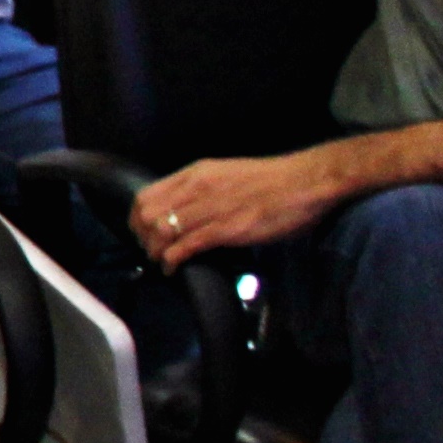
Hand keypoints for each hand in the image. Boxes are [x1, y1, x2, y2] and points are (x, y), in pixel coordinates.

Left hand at [130, 150, 342, 267]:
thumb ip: (202, 189)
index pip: (146, 196)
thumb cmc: (272, 181)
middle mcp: (197, 188)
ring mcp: (211, 208)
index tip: (140, 232)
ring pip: (163, 232)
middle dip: (142, 237)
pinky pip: (186, 246)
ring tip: (161, 262)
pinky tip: (173, 268)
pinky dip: (173, 260)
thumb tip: (184, 208)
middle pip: (148, 216)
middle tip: (150, 251)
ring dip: (156, 252)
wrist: (305, 182)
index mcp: (196, 173)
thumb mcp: (226, 174)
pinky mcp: (227, 228)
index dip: (136, 219)